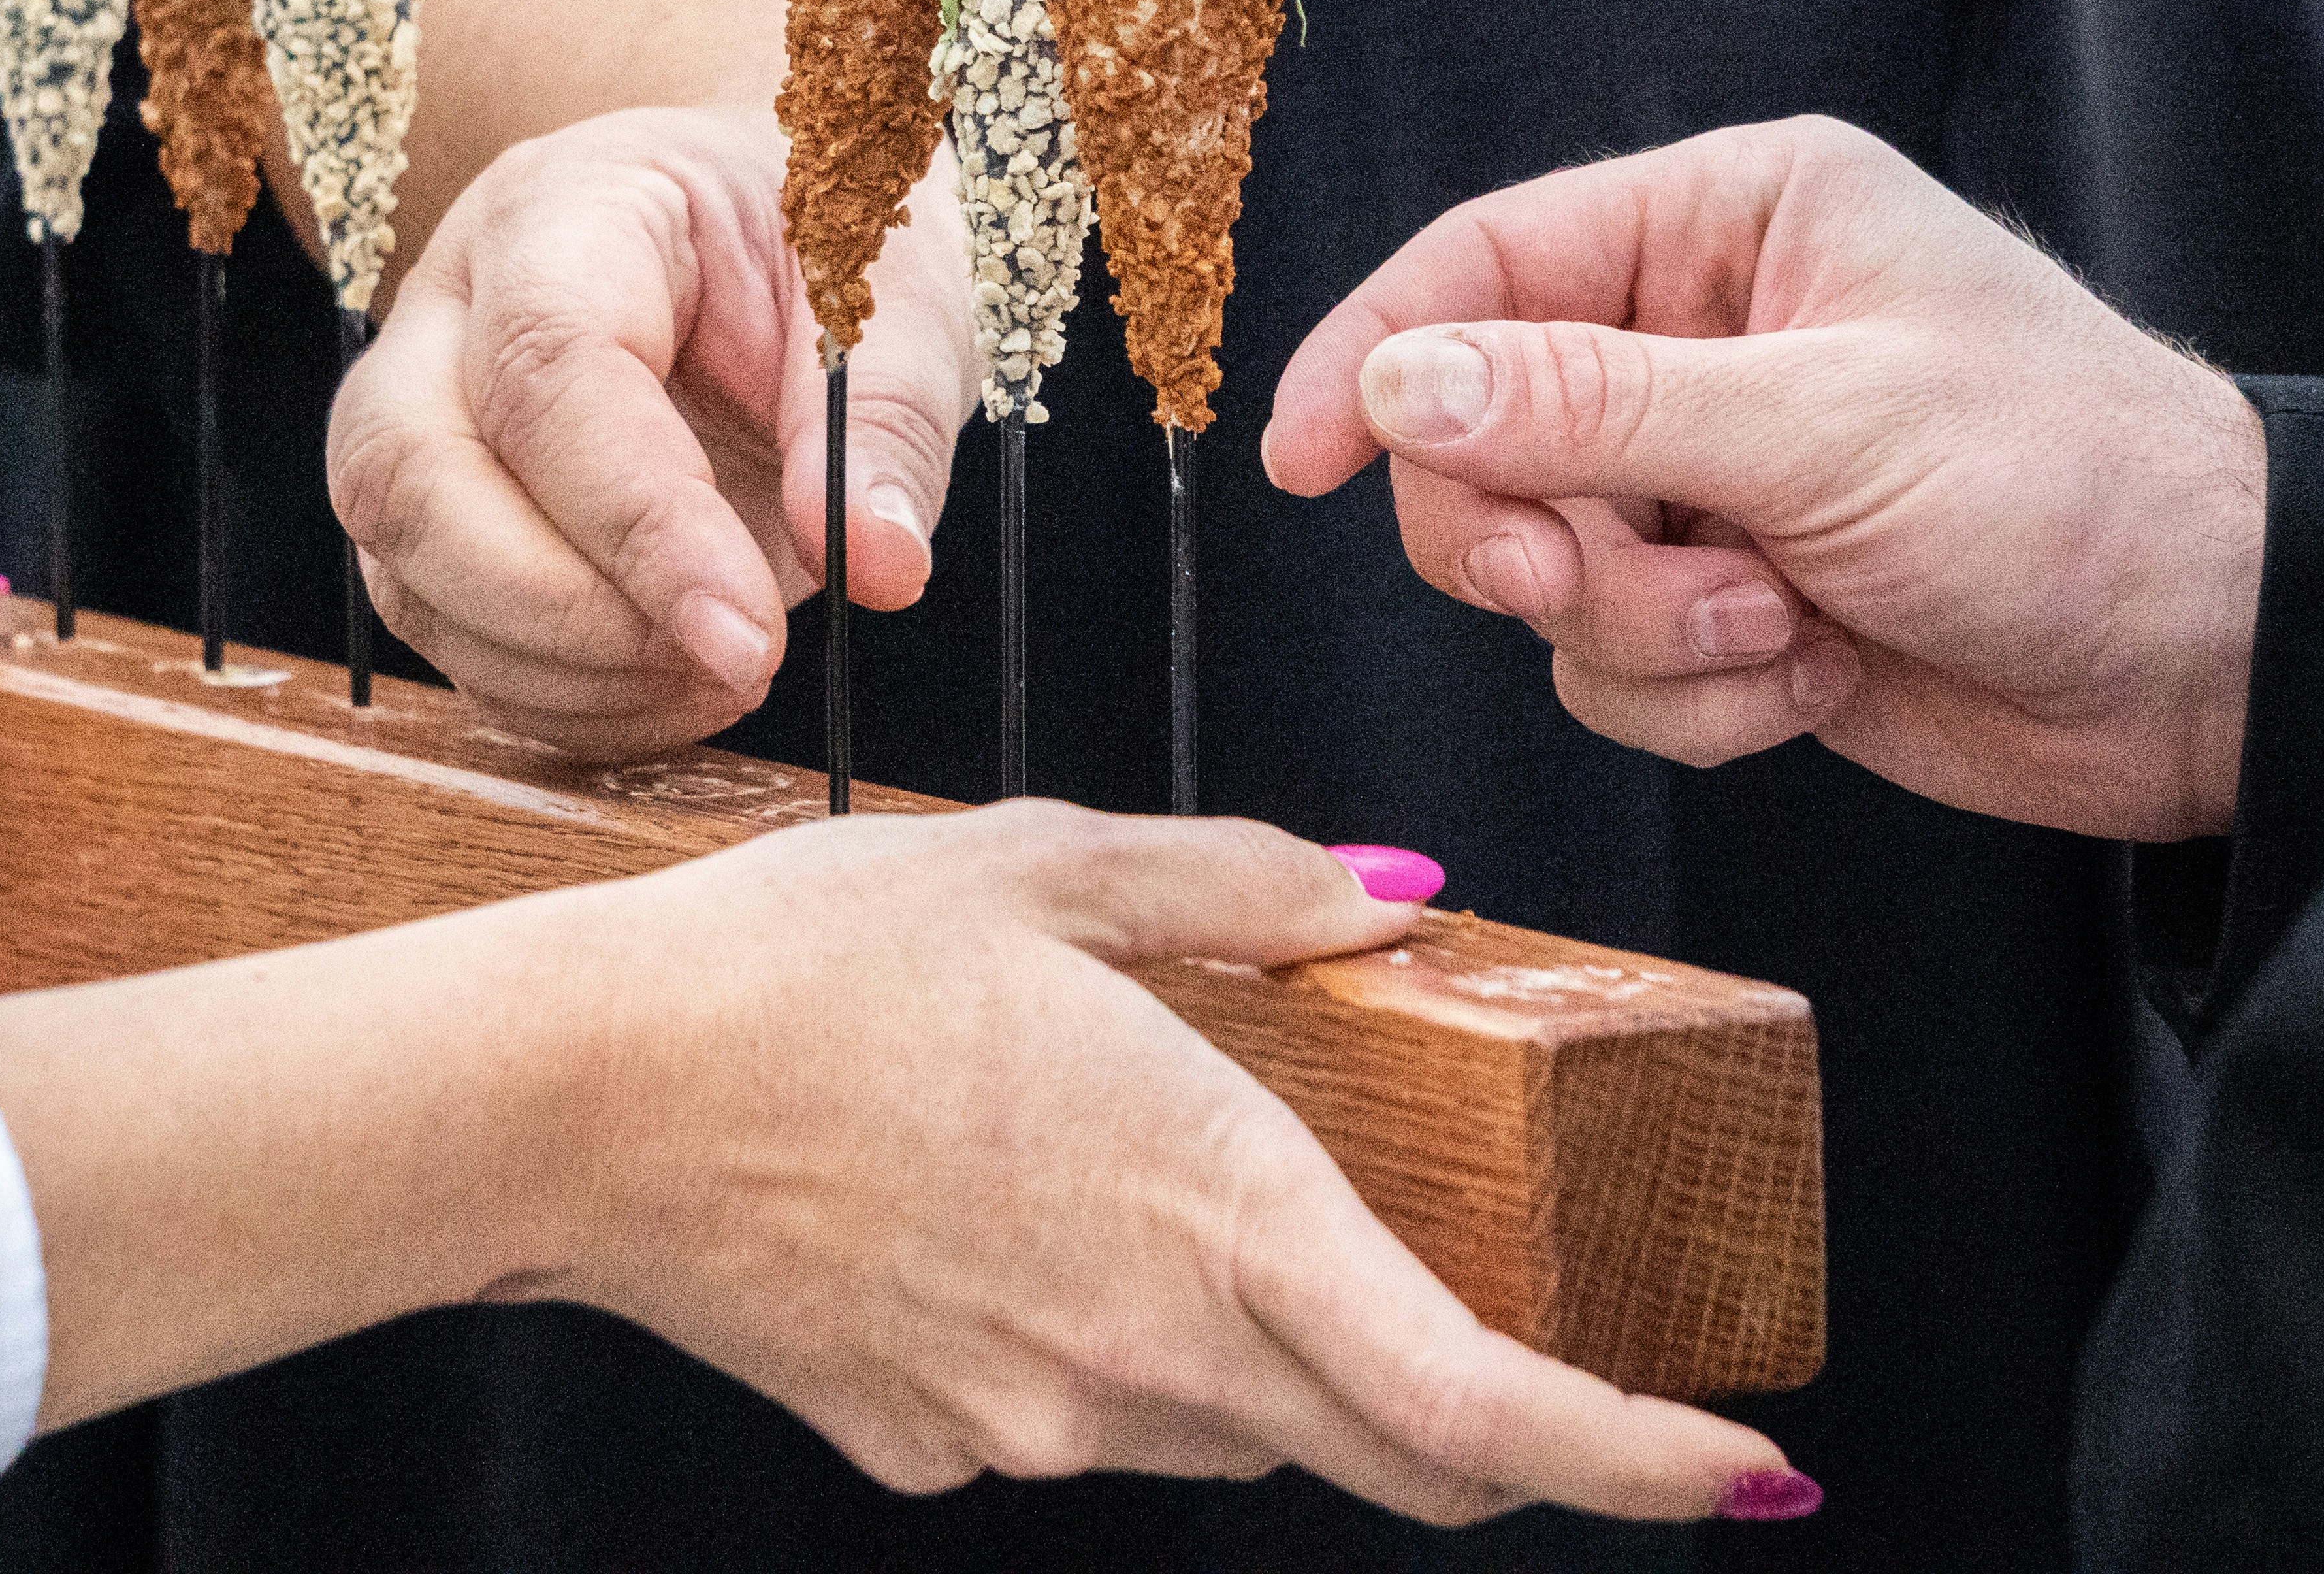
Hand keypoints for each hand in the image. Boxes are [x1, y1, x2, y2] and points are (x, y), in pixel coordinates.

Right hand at [330, 104, 976, 758]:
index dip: (637, 521)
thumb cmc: (815, 244)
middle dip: (563, 614)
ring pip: (410, 580)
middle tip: (735, 659)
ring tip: (729, 671)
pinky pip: (452, 644)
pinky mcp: (429, 527)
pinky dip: (565, 703)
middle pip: (409, 478)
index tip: (750, 631)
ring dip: (569, 675)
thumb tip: (881, 567)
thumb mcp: (894, 292)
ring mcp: (412, 423)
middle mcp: (446, 313)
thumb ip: (887, 419)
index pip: (546, 368)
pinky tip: (681, 685)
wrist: (756, 234)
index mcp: (560, 213)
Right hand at [563, 804, 1800, 1521]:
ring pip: (1240, 1424)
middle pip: (1396, 1450)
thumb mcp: (1044, 861)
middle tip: (1530, 1330)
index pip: (1488, 1405)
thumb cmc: (804, 961)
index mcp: (1215, 1207)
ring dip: (1277, 1345)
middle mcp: (1151, 1355)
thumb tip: (1389, 900)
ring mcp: (1041, 1422)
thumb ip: (1244, 886)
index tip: (1747, 1462)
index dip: (1643, 1460)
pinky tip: (1004, 1211)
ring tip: (1168, 1180)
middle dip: (1493, 1415)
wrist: (575, 1094)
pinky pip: (1085, 1412)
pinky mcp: (936, 1444)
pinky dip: (1109, 1338)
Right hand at [1261, 118, 2262, 840]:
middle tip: (1615, 579)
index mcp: (1730, 221)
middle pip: (1481, 441)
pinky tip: (1815, 673)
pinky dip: (1699, 698)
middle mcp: (1703, 338)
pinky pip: (1610, 669)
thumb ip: (1594, 407)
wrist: (2219, 660)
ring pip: (1540, 575)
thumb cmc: (2075, 484)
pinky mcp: (1730, 605)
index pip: (1481, 264)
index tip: (1298, 461)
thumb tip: (1397, 386)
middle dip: (1545, 539)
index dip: (1372, 357)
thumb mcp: (1823, 427)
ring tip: (1781, 630)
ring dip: (1646, 634)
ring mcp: (1712, 480)